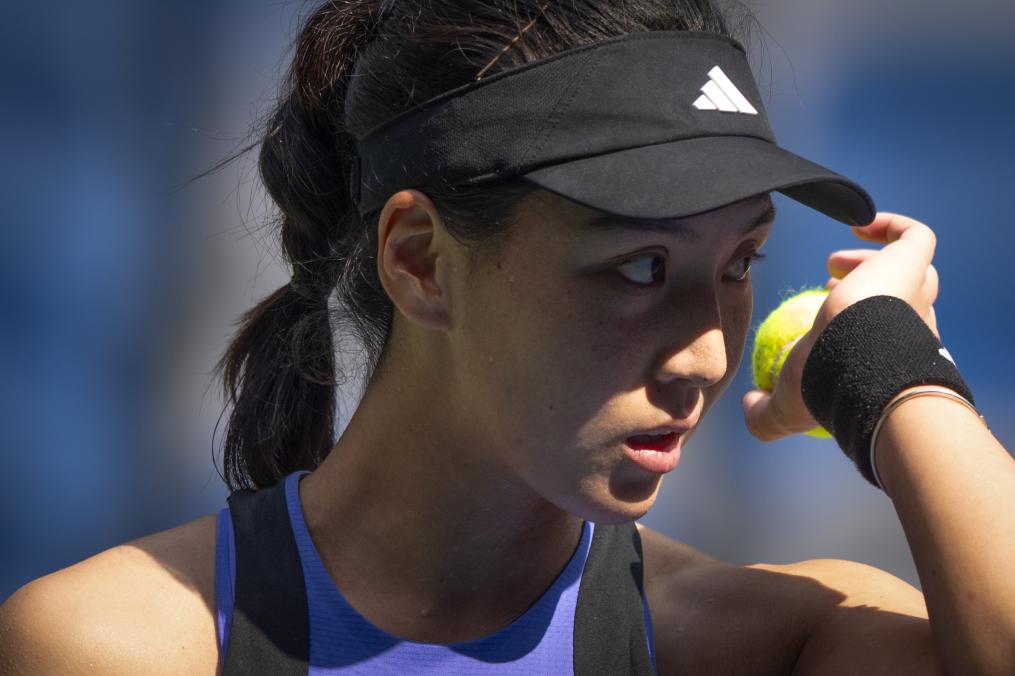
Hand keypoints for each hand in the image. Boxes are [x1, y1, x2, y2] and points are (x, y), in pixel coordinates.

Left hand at [742, 212, 940, 441]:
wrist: (860, 362)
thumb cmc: (828, 386)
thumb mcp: (788, 408)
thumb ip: (766, 414)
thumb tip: (749, 404)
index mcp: (888, 357)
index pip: (880, 335)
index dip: (856, 321)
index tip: (824, 312)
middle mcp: (911, 325)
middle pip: (897, 299)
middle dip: (866, 289)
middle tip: (829, 283)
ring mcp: (915, 293)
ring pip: (912, 268)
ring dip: (873, 259)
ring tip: (834, 262)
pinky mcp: (914, 264)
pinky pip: (915, 237)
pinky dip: (891, 226)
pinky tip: (860, 224)